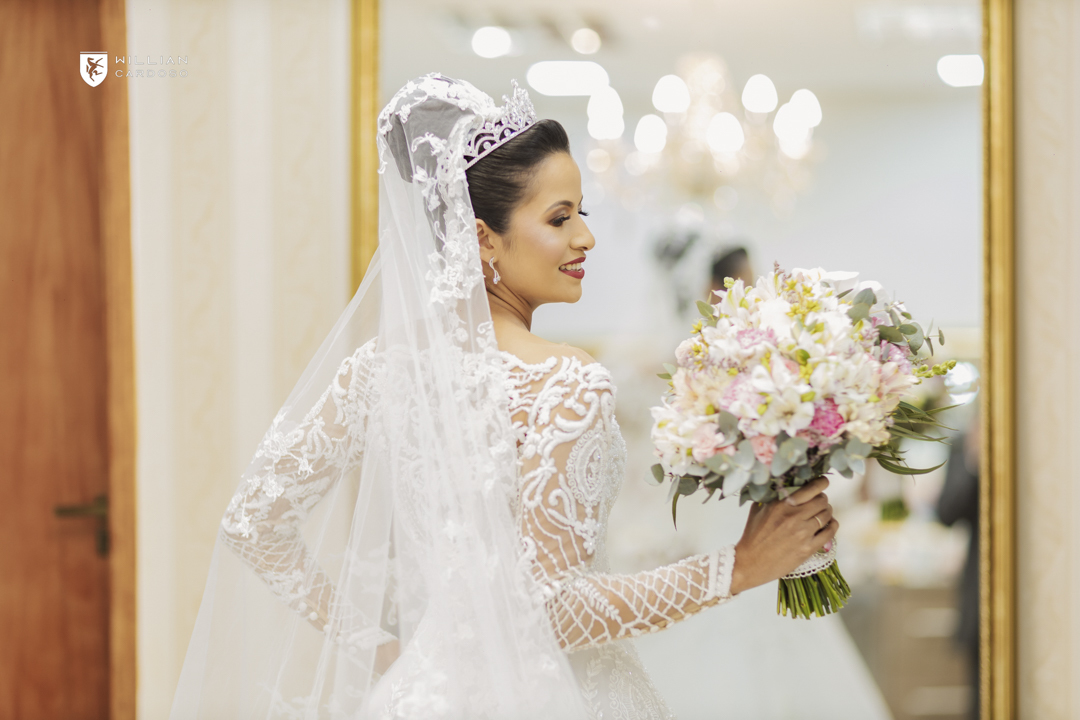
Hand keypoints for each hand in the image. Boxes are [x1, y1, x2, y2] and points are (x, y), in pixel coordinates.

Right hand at [730, 477, 837, 595]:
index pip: (810, 489)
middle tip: (820, 502)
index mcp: (780, 505)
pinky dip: (832, 526)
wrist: (750, 563)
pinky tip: (829, 525)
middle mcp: (793, 517)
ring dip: (827, 512)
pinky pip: (829, 533)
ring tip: (823, 514)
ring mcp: (802, 533)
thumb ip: (771, 498)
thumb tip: (783, 486)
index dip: (821, 483)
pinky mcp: (808, 548)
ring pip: (827, 515)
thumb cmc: (752, 537)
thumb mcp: (757, 510)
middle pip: (822, 501)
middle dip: (823, 500)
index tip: (823, 482)